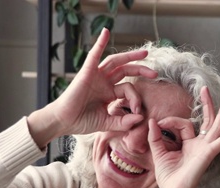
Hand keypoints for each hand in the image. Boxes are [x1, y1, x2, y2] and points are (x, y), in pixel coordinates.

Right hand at [32, 28, 158, 144]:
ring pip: (115, 61)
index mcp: (109, 93)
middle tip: (156, 73)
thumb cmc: (82, 122)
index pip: (128, 89)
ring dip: (130, 56)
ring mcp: (96, 75)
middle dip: (141, 69)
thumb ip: (124, 121)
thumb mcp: (108, 123)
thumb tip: (141, 118)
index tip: (138, 111)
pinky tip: (107, 32)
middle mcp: (104, 82)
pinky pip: (94, 54)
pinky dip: (100, 42)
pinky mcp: (87, 72)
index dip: (136, 99)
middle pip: (125, 70)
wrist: (64, 121)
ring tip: (145, 54)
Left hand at [149, 86, 219, 187]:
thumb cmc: (168, 177)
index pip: (183, 123)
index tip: (159, 125)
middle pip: (205, 120)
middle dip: (206, 104)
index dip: (170, 121)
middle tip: (204, 88)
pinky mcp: (209, 153)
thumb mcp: (158, 152)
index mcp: (189, 144)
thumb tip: (152, 121)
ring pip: (215, 126)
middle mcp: (200, 144)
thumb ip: (155, 137)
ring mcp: (206, 148)